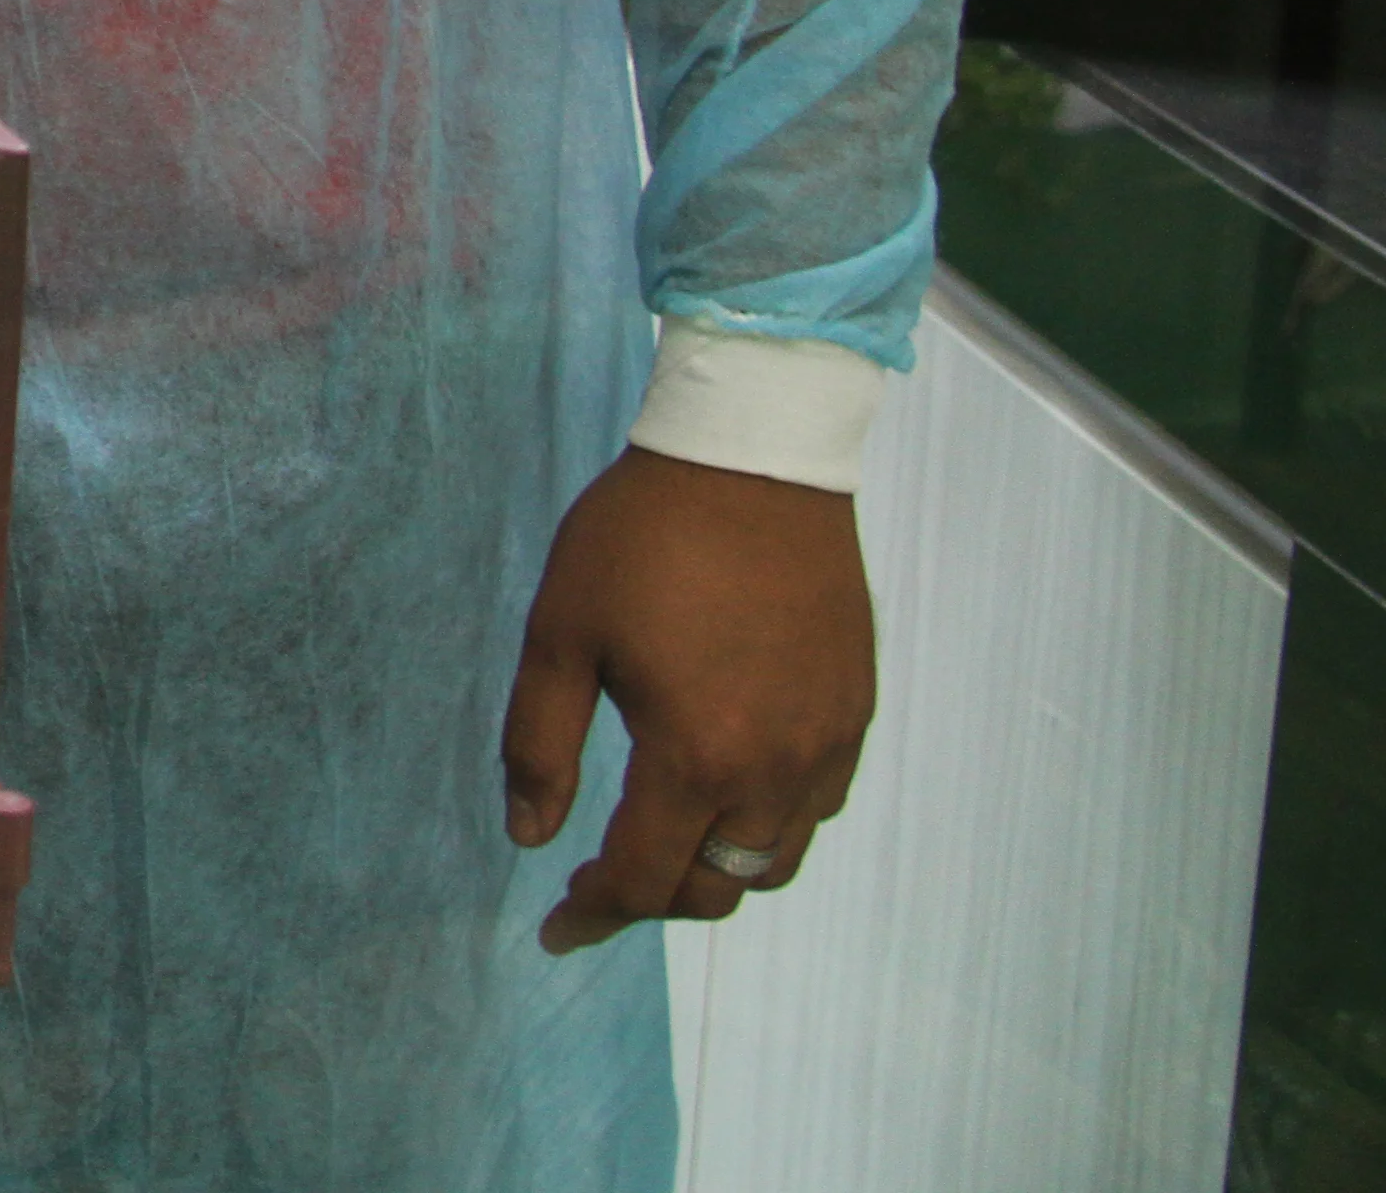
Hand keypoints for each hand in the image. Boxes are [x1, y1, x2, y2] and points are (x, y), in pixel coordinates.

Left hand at [498, 445, 871, 953]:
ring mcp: (826, 742)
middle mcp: (774, 768)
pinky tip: (727, 789)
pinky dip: (770, 824)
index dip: (594, 915)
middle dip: (652, 899)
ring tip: (662, 844)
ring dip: (715, 870)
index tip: (556, 929)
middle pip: (715, 887)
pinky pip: (818, 805)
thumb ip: (540, 744)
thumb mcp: (561, 632)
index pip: (643, 880)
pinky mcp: (855, 709)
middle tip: (600, 884)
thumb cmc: (642, 537)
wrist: (751, 457)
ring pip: (774, 858)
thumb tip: (529, 836)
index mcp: (695, 755)